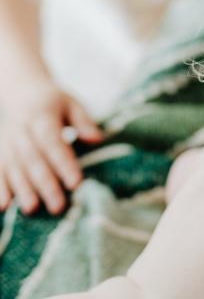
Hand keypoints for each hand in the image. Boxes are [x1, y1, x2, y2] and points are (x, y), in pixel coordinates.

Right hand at [0, 81, 101, 214]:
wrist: (20, 90)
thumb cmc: (54, 101)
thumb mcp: (71, 104)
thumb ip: (84, 121)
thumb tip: (97, 140)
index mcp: (42, 117)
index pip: (54, 144)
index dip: (64, 164)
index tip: (76, 183)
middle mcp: (22, 131)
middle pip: (34, 161)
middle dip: (46, 185)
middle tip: (58, 207)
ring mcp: (7, 142)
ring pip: (14, 169)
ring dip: (23, 190)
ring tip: (32, 209)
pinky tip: (3, 207)